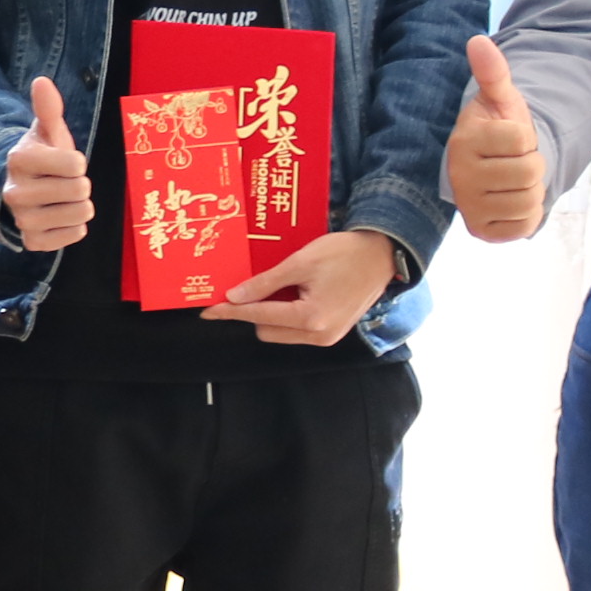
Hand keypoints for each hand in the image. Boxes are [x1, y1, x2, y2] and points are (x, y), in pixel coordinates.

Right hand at [2, 77, 94, 251]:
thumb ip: (48, 108)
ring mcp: (23, 220)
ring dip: (79, 205)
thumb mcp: (46, 132)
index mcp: (20, 160)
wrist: (18, 191)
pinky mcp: (32, 242)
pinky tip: (60, 217)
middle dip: (79, 184)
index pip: (76, 164)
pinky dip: (74, 227)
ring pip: (80, 213)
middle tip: (64, 182)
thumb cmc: (41, 158)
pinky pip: (75, 235)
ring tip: (63, 199)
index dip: (77, 162)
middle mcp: (16, 192)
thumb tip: (42, 81)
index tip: (65, 162)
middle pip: (80, 189)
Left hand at [200, 231, 402, 345]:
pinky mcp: (333, 332)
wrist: (382, 254)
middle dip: (254, 311)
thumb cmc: (344, 253)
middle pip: (267, 330)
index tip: (208, 310)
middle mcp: (319, 334)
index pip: (258, 316)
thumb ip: (266, 283)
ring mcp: (328, 337)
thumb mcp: (300, 263)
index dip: (231, 311)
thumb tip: (235, 297)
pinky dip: (288, 314)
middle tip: (248, 286)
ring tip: (277, 286)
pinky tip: (291, 293)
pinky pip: (298, 330)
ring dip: (271, 313)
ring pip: (281, 333)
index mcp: (310, 318)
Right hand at [446, 34, 548, 241]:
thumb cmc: (497, 132)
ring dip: (531, 191)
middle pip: (529, 172)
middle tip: (514, 162)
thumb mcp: (500, 101)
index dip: (525, 138)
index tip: (510, 140)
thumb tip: (478, 40)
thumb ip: (493, 73)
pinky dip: (526, 215)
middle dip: (532, 165)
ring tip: (513, 182)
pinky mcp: (481, 231)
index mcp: (465, 141)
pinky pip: (524, 226)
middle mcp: (460, 176)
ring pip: (529, 200)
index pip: (521, 140)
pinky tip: (511, 202)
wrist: (486, 171)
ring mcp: (469, 207)